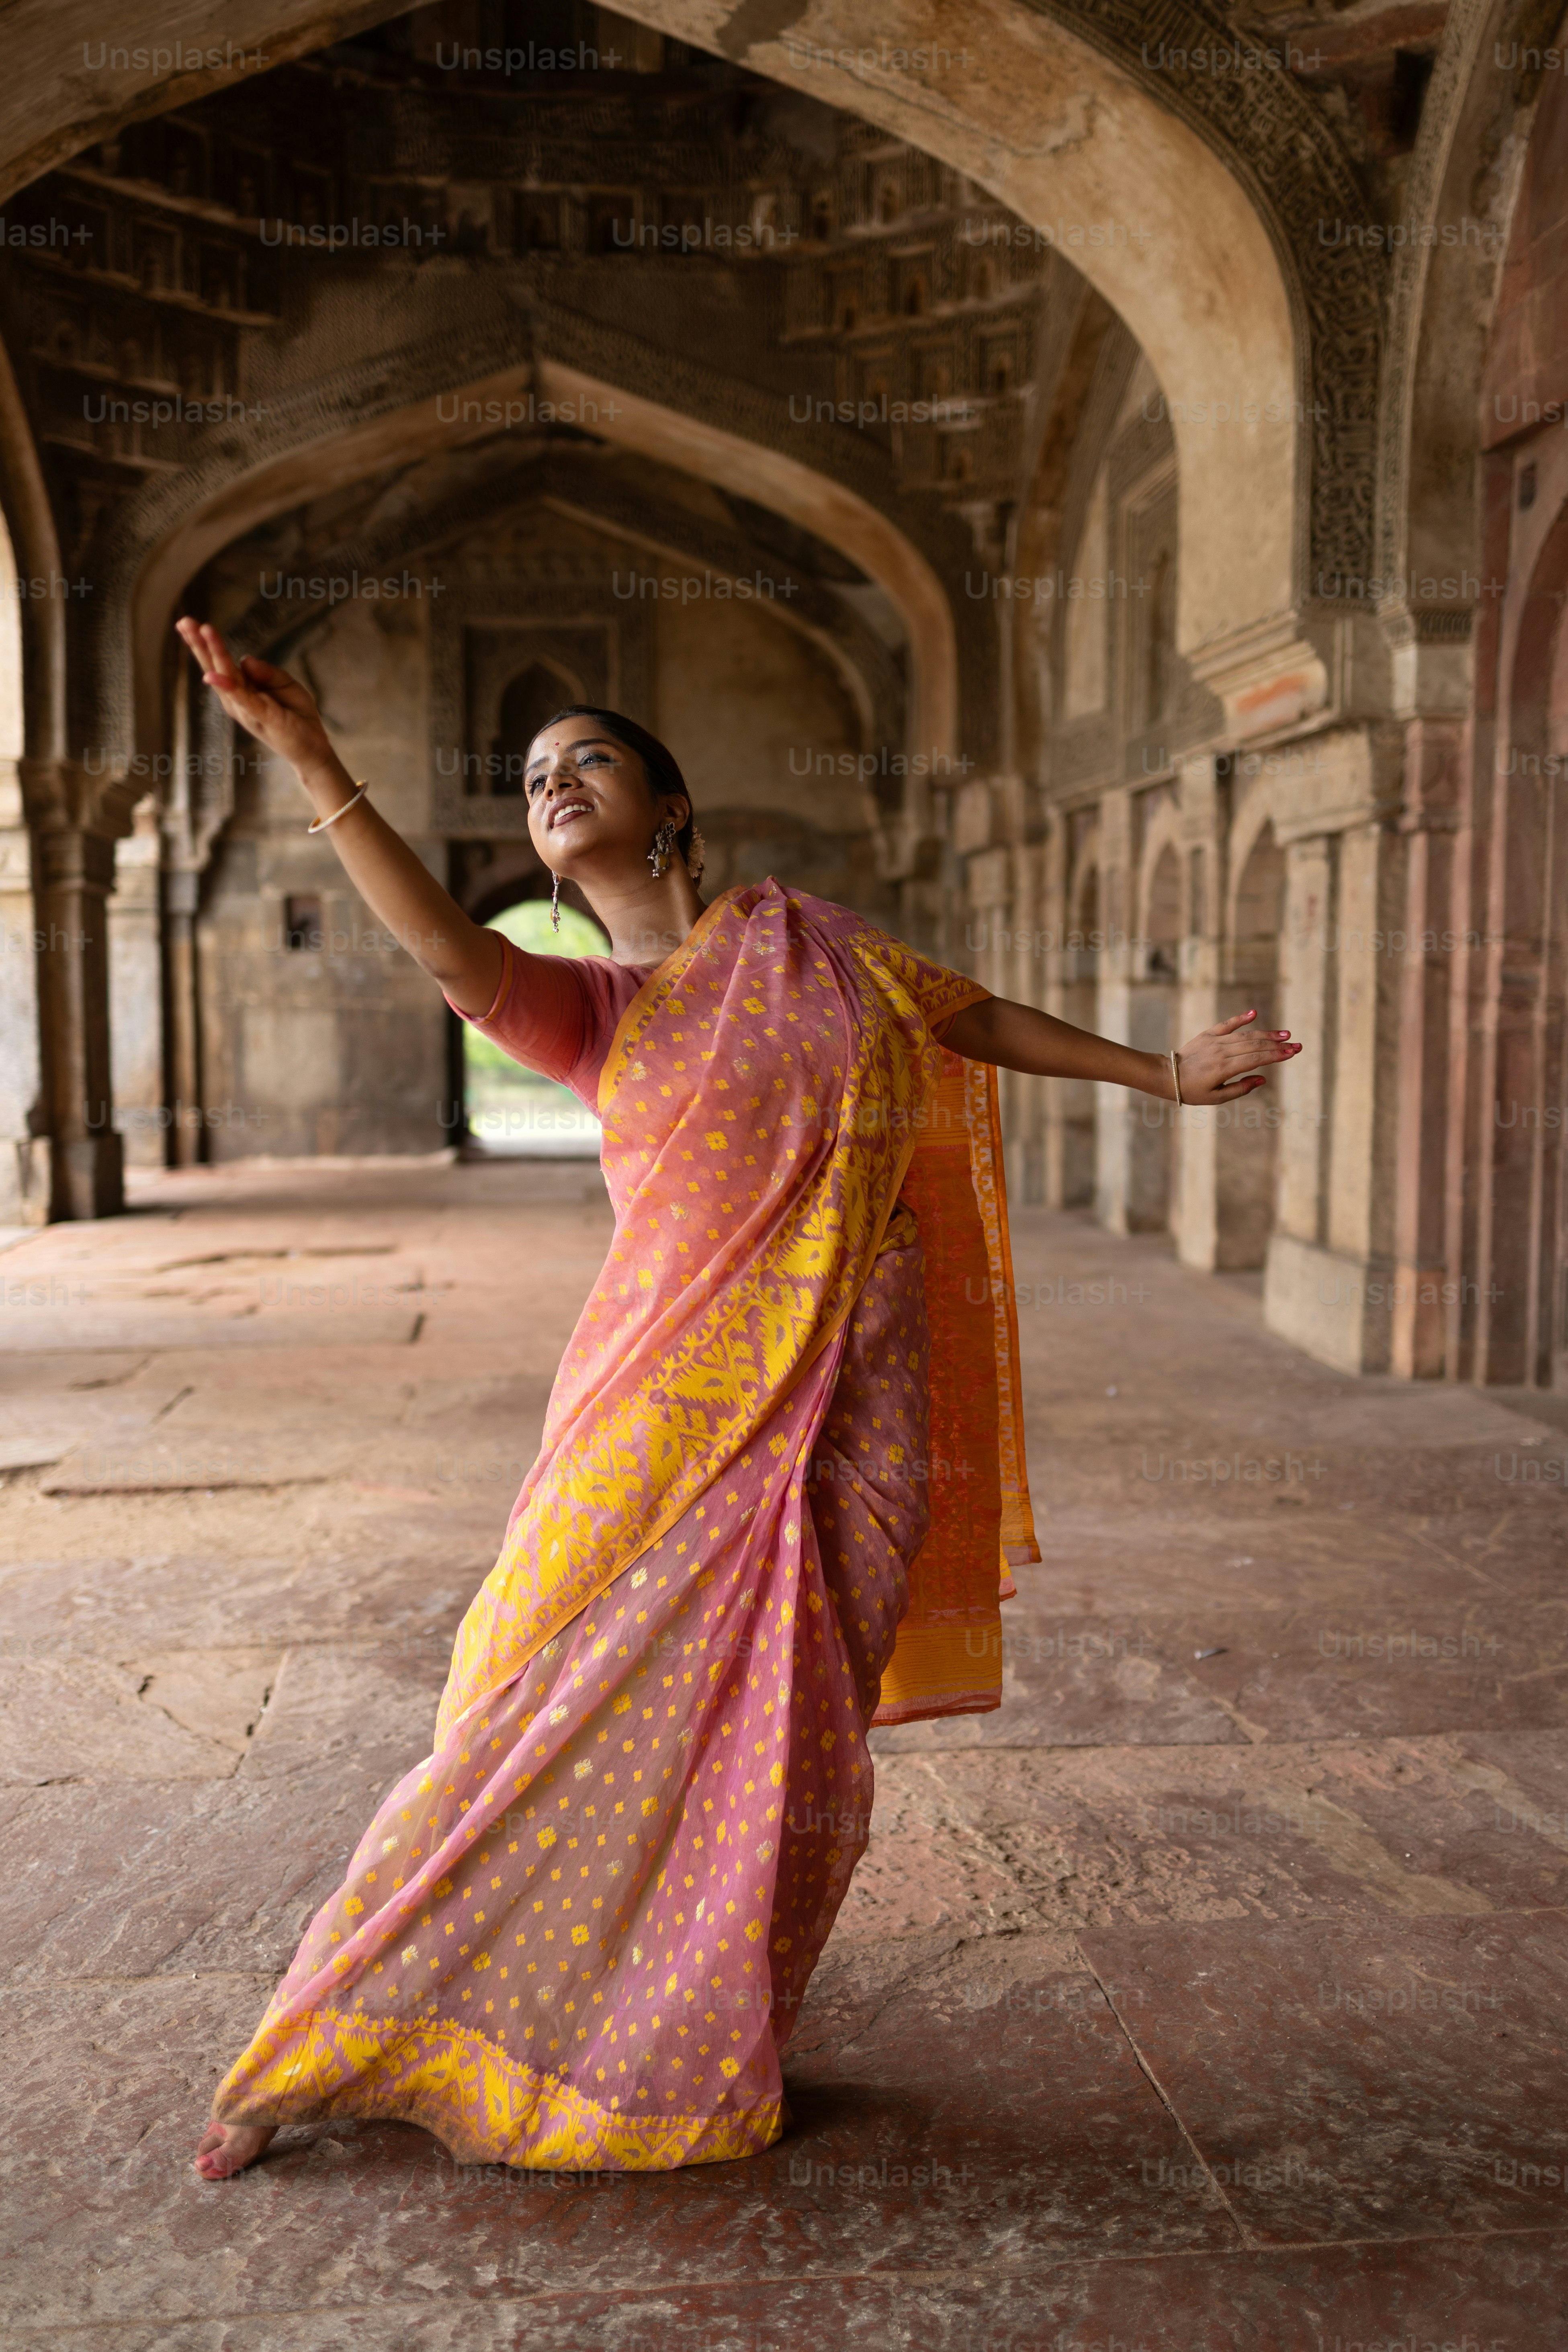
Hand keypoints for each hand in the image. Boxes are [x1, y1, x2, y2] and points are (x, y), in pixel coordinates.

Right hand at [175, 618, 337, 781]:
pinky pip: (243, 698)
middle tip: (184, 621)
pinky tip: (213, 676)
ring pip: (225, 677)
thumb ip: (265, 671)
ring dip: (213, 653)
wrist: (313, 748)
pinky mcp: (262, 716)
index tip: (189, 623)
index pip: (219, 663)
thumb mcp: (284, 684)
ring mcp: (247, 708)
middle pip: (214, 667)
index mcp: (241, 690)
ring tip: (201, 630)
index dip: (205, 643)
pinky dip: (228, 686)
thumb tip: (244, 659)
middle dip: (199, 644)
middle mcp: (237, 700)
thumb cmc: (296, 716)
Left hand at [1172, 1009, 1301, 1105]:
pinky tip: (1254, 1013)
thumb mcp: (1216, 1098)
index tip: (1293, 1053)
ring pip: (1245, 1035)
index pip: (1256, 1059)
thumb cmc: (1193, 1091)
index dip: (1276, 1055)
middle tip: (1297, 1045)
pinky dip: (1241, 1018)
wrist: (1168, 1076)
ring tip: (1285, 1034)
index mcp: (1224, 1069)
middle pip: (1255, 1046)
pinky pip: (1227, 1024)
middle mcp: (1221, 1052)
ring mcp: (1214, 1041)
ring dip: (1266, 1034)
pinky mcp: (1208, 1034)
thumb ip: (1240, 1089)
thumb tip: (1263, 1079)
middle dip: (1278, 1045)